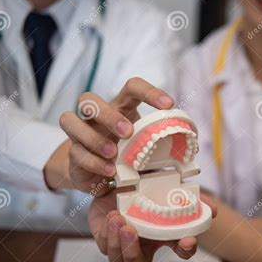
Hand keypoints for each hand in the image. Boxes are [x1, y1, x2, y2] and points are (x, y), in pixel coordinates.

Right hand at [45, 77, 173, 193]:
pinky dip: (93, 162)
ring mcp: (80, 134)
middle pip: (89, 99)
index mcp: (120, 108)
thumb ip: (162, 146)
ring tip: (113, 154)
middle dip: (109, 114)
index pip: (132, 88)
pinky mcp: (73, 155)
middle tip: (128, 132)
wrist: (98, 174)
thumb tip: (193, 151)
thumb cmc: (127, 155)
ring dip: (93, 137)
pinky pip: (76, 152)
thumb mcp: (146, 148)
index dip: (150, 92)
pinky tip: (109, 171)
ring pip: (69, 119)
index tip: (169, 105)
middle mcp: (96, 117)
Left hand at [89, 190, 217, 261]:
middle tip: (133, 231)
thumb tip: (213, 210)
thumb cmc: (146, 187)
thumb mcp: (170, 189)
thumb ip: (191, 198)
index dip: (186, 250)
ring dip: (118, 246)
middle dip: (134, 256)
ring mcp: (120, 246)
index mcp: (164, 237)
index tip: (188, 239)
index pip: (181, 252)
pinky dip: (108, 234)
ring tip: (120, 220)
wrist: (120, 175)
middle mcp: (142, 247)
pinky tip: (114, 217)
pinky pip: (103, 245)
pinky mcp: (103, 237)